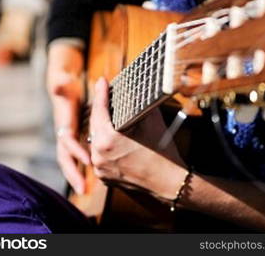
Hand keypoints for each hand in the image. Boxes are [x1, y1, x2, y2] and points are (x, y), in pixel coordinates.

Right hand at [47, 44, 87, 194]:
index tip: (87, 161)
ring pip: (69, 161)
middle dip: (73, 174)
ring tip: (85, 190)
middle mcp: (62, 134)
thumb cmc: (64, 84)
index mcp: (62, 123)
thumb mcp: (62, 82)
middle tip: (83, 190)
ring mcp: (66, 139)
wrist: (60, 84)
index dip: (76, 151)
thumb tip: (59, 85)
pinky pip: (75, 158)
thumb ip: (60, 85)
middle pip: (64, 158)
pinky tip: (88, 178)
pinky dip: (80, 169)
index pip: (67, 141)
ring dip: (76, 175)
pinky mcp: (72, 140)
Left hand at [89, 77, 187, 199]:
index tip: (102, 80)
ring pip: (96, 140)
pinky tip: (111, 136)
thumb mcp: (151, 121)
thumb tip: (136, 88)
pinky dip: (104, 145)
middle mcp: (98, 155)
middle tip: (105, 94)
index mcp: (107, 140)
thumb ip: (139, 103)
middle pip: (95, 125)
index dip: (101, 93)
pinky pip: (100, 155)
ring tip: (108, 114)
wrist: (169, 183)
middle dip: (100, 109)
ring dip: (102, 127)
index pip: (100, 110)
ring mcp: (99, 168)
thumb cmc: (162, 151)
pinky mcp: (103, 177)